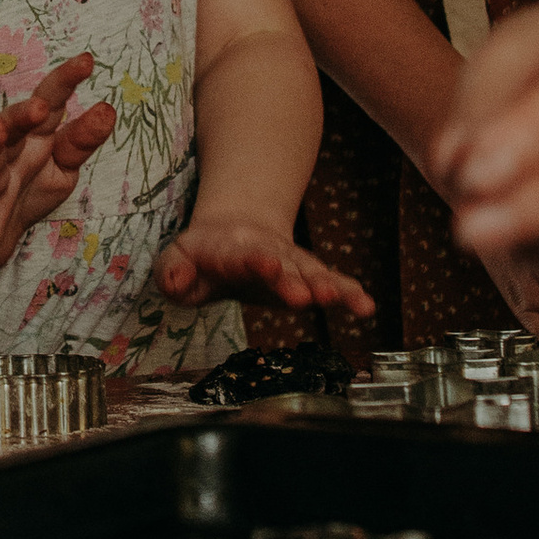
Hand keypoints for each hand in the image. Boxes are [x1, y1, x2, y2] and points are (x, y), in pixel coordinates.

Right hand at [0, 54, 117, 272]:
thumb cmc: (24, 189)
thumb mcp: (61, 165)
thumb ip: (81, 140)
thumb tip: (107, 111)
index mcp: (32, 139)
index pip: (48, 104)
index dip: (65, 83)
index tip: (87, 61)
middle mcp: (6, 157)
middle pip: (12, 130)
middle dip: (22, 116)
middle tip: (41, 106)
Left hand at [153, 211, 373, 318]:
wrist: (235, 232)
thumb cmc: (203, 256)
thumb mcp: (177, 260)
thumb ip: (173, 274)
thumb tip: (178, 284)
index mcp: (231, 251)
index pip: (242, 256)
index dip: (255, 260)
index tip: (269, 264)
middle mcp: (267, 255)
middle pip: (282, 266)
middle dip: (292, 279)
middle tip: (304, 295)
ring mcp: (291, 265)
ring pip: (310, 273)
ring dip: (323, 286)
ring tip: (336, 299)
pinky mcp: (308, 277)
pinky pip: (333, 283)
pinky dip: (350, 293)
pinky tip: (366, 307)